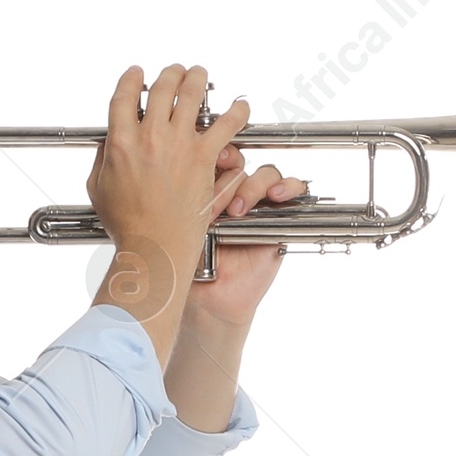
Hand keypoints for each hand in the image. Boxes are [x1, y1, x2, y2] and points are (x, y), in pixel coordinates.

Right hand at [87, 64, 247, 358]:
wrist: (153, 247)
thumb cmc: (127, 227)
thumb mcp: (99, 189)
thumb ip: (102, 160)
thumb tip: (107, 143)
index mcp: (121, 141)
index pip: (125, 95)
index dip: (133, 79)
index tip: (138, 75)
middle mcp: (150, 136)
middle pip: (162, 87)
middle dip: (170, 74)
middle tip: (176, 73)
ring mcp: (179, 144)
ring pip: (192, 93)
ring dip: (197, 79)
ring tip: (200, 76)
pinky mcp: (204, 157)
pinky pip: (226, 124)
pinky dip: (237, 111)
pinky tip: (241, 106)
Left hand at [185, 146, 309, 323]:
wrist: (214, 298)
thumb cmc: (194, 268)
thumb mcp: (180, 235)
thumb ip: (178, 210)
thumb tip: (161, 185)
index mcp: (208, 190)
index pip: (214, 158)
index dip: (211, 158)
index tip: (199, 167)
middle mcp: (234, 193)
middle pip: (239, 164)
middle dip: (226, 182)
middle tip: (214, 210)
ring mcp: (258, 203)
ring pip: (264, 174)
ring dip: (252, 188)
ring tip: (238, 210)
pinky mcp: (280, 216)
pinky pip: (293, 190)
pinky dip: (288, 186)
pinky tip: (276, 196)